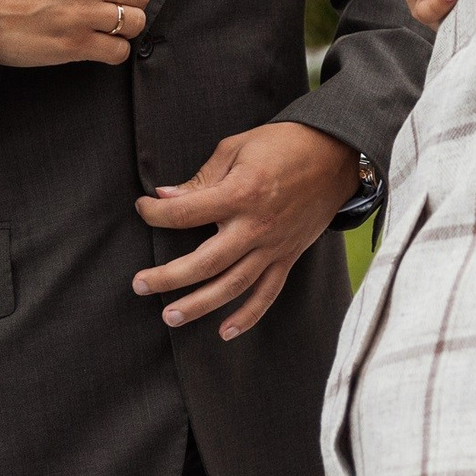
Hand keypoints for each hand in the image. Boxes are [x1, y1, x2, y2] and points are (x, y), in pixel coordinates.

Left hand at [133, 123, 360, 338]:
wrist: (336, 154)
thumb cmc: (283, 144)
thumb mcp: (237, 148)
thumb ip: (202, 178)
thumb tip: (166, 197)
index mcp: (241, 193)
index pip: (186, 213)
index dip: (156, 213)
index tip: (143, 209)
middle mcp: (256, 226)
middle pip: (205, 262)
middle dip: (167, 277)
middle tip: (139, 284)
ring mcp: (274, 246)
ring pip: (233, 285)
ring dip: (199, 305)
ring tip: (170, 316)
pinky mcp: (289, 256)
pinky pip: (268, 292)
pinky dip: (248, 316)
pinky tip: (225, 331)